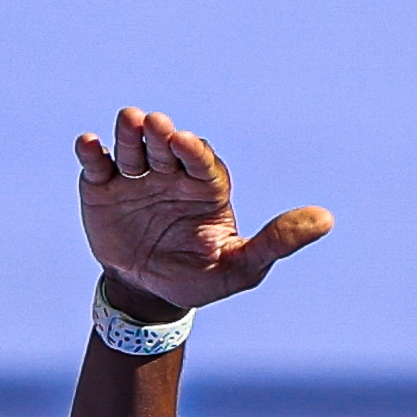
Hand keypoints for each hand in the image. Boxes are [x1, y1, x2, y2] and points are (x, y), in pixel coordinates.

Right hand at [74, 107, 332, 315]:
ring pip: (133, 149)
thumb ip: (277, 242)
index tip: (185, 142)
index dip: (193, 150)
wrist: (149, 295)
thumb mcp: (241, 267)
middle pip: (166, 147)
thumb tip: (327, 220)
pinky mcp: (102, 188)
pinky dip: (93, 153)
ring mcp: (136, 178)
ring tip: (129, 121)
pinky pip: (97, 166)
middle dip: (160, 135)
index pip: (201, 162)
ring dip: (130, 135)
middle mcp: (171, 175)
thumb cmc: (200, 278)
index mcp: (205, 187)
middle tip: (155, 123)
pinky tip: (90, 144)